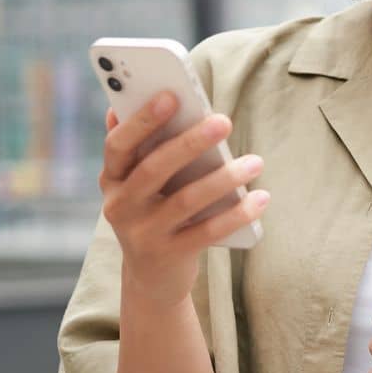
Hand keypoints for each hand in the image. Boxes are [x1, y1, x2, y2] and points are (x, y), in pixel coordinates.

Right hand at [98, 92, 268, 310]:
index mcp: (111, 179)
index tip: (171, 95)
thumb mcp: (138, 182)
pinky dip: (236, 214)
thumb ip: (139, 147)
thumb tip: (122, 103)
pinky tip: (260, 198)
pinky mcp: (169, 256)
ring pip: (185, 201)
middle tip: (224, 121)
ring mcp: (143, 234)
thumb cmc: (152, 211)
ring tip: (255, 161)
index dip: (142, 120)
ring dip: (223, 178)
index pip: (118, 145)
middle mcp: (120, 206)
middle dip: (190, 143)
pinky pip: (207, 232)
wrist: (151, 277)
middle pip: (154, 169)